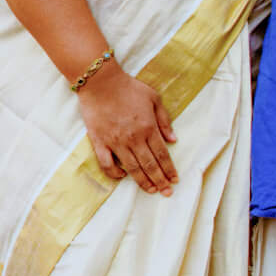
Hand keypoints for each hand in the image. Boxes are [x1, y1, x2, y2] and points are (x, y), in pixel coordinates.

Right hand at [77, 60, 177, 194]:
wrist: (100, 82)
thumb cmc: (128, 87)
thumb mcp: (153, 98)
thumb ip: (164, 120)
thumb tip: (173, 140)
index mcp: (148, 127)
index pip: (162, 154)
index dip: (169, 169)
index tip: (174, 180)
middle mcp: (134, 138)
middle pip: (150, 165)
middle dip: (160, 180)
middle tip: (167, 192)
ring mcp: (116, 141)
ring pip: (132, 168)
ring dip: (143, 181)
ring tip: (151, 191)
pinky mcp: (100, 142)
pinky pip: (107, 164)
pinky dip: (115, 173)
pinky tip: (122, 177)